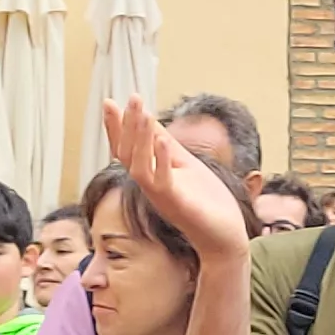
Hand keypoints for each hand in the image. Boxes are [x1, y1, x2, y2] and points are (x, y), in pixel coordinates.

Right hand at [99, 96, 250, 266]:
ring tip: (144, 113)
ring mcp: (161, 196)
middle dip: (128, 126)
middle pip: (127, 155)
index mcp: (150, 175)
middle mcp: (149, 186)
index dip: (116, 126)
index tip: (110, 102)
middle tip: (132, 98)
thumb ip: (165, 142)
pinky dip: (162, 161)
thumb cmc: (205, 201)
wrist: (224, 235)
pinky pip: (162, 183)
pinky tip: (163, 141)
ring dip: (141, 139)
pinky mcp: (178, 205)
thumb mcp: (184, 162)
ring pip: (139, 168)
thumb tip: (147, 117)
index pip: (124, 149)